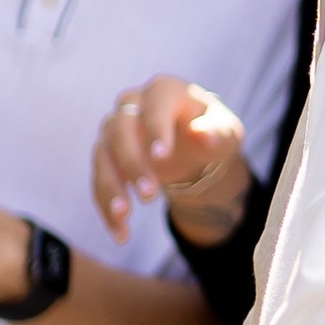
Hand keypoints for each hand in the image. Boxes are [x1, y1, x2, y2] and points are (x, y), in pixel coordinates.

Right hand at [92, 77, 251, 245]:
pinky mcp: (105, 156)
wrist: (193, 146)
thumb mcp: (225, 134)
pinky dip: (107, 207)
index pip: (155, 105)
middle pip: (120, 130)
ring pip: (102, 156)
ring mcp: (114, 130)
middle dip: (132, 164)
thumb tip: (201, 136)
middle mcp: (132, 105)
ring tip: (125, 217)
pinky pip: (99, 181)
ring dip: (111, 187)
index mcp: (164, 91)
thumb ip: (217, 134)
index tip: (161, 157)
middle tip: (149, 195)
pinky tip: (121, 233)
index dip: (155, 129)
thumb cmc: (211, 133)